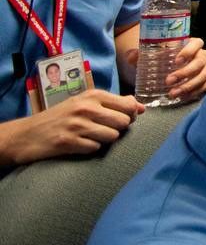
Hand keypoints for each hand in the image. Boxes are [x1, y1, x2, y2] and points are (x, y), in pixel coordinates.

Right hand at [8, 90, 142, 163]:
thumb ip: (113, 103)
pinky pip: (95, 148)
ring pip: (112, 136)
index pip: (129, 105)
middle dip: (118, 129)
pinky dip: (91, 148)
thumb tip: (140, 107)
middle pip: (123, 122)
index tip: (122, 119)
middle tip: (104, 130)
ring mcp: (77, 125)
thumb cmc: (61, 117)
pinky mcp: (68, 142)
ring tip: (91, 137)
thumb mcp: (85, 103)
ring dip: (105, 140)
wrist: (27, 134)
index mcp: (93, 95)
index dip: (131, 115)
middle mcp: (86, 108)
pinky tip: (80, 144)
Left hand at [121, 36, 205, 99]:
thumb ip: (139, 54)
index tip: (176, 61)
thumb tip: (131, 57)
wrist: (171, 67)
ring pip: (204, 75)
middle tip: (168, 81)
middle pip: (201, 62)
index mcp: (192, 43)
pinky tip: (183, 97)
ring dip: (189, 85)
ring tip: (173, 94)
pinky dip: (196, 92)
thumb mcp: (150, 54)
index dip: (189, 51)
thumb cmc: (162, 57)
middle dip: (185, 73)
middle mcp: (203, 54)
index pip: (197, 43)